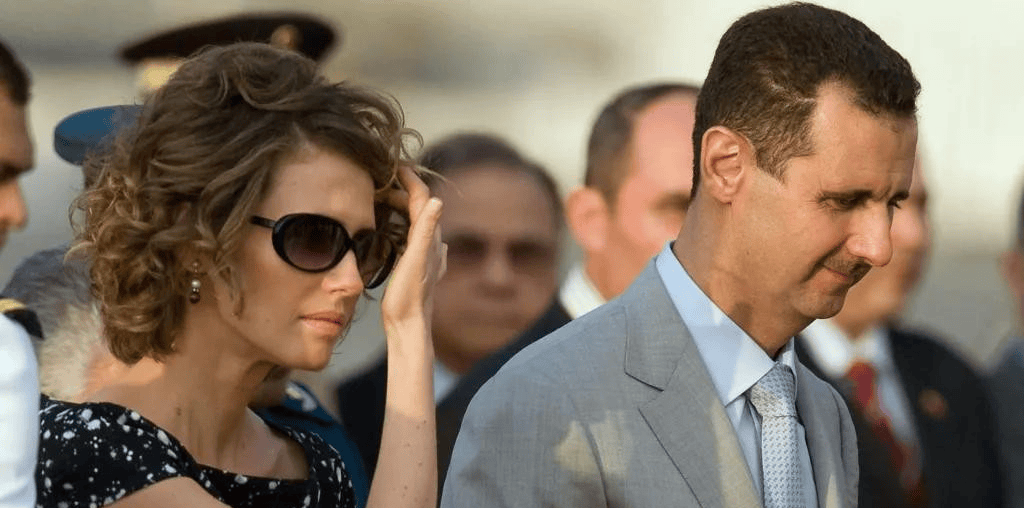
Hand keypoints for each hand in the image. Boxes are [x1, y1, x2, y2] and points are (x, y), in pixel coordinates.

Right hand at [380, 165, 445, 333]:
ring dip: (402, 206)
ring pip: (417, 221)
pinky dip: (403, 225)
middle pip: (420, 207)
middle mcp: (432, 244)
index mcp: (430, 238)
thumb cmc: (408, 298)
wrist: (409, 327)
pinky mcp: (418, 266)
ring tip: (383, 198)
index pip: (423, 197)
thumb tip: (437, 201)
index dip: (410, 178)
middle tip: (379, 181)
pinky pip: (413, 237)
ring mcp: (427, 255)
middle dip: (403, 190)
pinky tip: (396, 230)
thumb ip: (424, 232)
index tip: (394, 164)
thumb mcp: (414, 262)